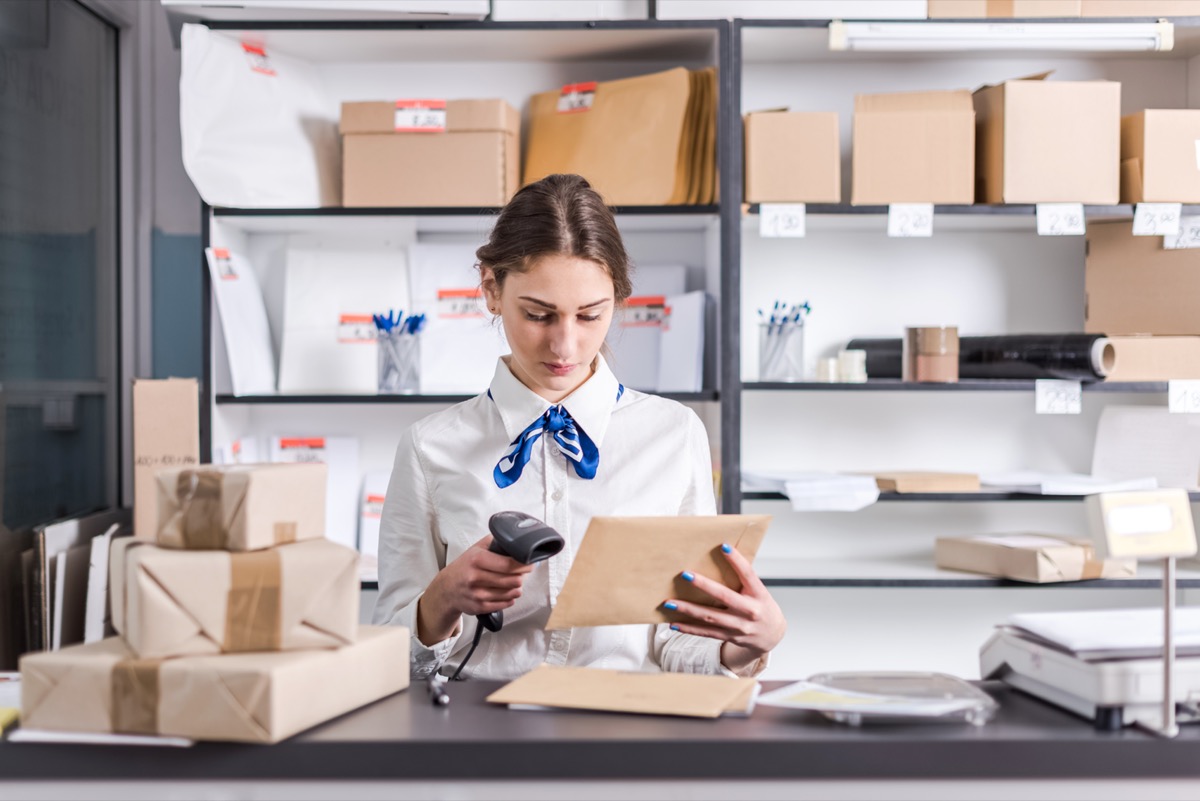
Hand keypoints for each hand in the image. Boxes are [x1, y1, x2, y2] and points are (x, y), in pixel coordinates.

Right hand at [416, 534, 533, 644]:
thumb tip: (515, 539)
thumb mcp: (475, 549)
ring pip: (511, 593)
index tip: (529, 563)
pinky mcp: (479, 607)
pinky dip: (510, 598)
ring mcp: (477, 594)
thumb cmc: (464, 567)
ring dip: (517, 587)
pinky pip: (505, 604)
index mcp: (477, 559)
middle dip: (521, 576)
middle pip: (513, 580)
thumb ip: (494, 542)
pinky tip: (507, 592)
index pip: (509, 564)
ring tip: (514, 582)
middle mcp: (475, 577)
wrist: (446, 588)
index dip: (524, 564)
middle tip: (522, 573)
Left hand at [663, 544, 785, 674]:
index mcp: (759, 594)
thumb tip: (720, 558)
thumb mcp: (759, 591)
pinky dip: (689, 628)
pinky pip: (706, 632)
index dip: (737, 560)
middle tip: (685, 574)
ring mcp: (739, 626)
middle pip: (724, 596)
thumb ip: (743, 579)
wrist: (772, 635)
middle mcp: (750, 611)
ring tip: (669, 603)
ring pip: (710, 617)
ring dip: (688, 609)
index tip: (723, 546)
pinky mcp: (729, 636)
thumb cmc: (762, 607)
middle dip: (703, 585)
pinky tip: (674, 623)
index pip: (748, 574)